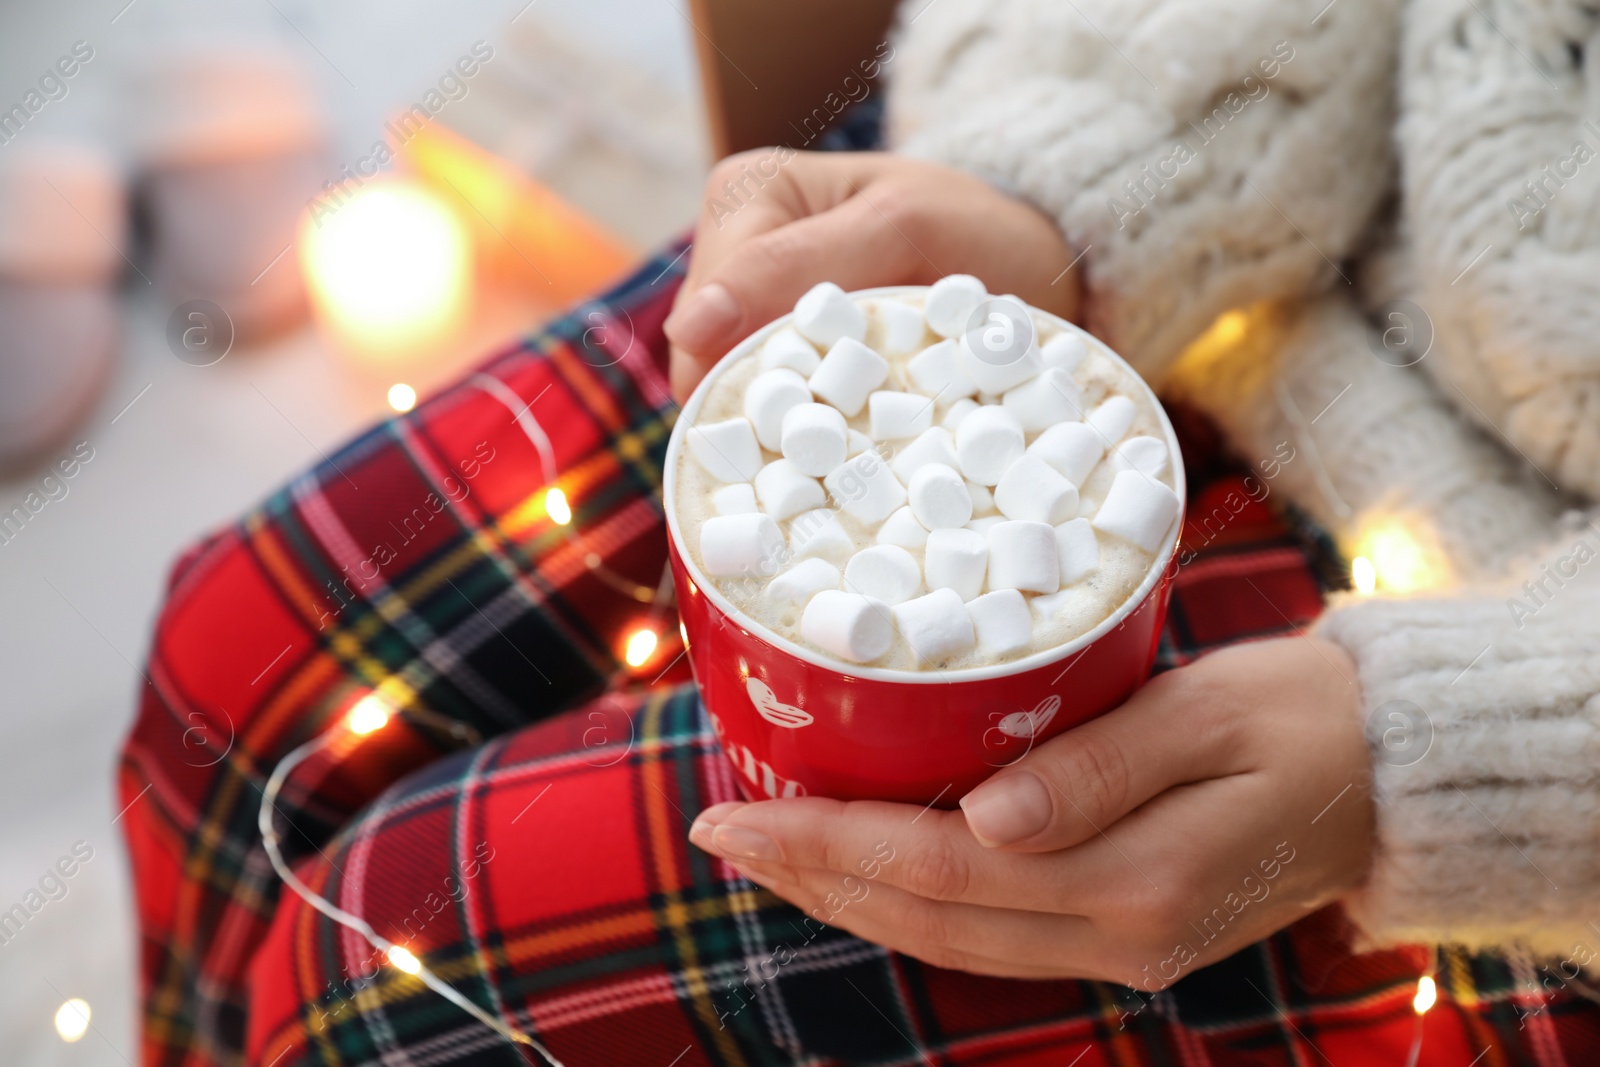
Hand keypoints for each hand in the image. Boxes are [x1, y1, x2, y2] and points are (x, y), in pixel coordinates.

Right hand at [664, 150, 1080, 402]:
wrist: (1029, 261)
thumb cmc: (972, 228)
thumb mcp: (898, 229)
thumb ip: (793, 268)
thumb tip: (686, 332)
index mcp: (745, 195)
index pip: (703, 311)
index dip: (743, 374)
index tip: (813, 414)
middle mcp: (733, 252)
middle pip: (707, 358)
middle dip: (767, 399)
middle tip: (843, 426)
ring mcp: (753, 310)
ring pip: (733, 388)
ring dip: (788, 419)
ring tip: (853, 428)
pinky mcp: (781, 356)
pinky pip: (769, 404)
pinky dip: (807, 425)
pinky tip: (848, 434)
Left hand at [687, 637, 1372, 983]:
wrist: (1398, 771)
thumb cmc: (1309, 715)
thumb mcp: (1210, 717)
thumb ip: (1096, 768)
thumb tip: (982, 821)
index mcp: (1137, 883)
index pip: (940, 873)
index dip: (826, 848)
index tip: (733, 818)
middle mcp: (1123, 936)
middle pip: (928, 920)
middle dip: (812, 881)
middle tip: (718, 833)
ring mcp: (1127, 949)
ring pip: (952, 938)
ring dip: (850, 901)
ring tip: (768, 856)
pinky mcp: (1128, 932)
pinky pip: (992, 933)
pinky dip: (913, 905)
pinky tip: (866, 874)